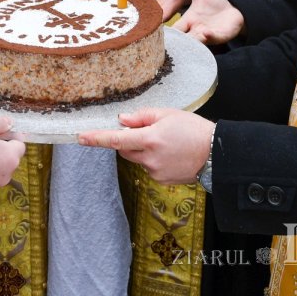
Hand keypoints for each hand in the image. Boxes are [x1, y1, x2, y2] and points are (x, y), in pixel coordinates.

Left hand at [78, 108, 212, 183]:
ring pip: (137, 159)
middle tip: (149, 131)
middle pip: (124, 149)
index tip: (80, 137)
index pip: (115, 139)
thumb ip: (141, 117)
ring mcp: (155, 172)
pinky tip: (171, 154)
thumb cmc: (193, 129)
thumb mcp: (168, 114)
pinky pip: (149, 168)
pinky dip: (154, 160)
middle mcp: (149, 159)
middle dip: (129, 140)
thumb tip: (122, 121)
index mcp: (149, 139)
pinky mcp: (161, 180)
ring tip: (167, 143)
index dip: (96, 139)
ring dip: (143, 150)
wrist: (216, 153)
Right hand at [157, 0, 244, 44]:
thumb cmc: (212, 3)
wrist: (232, 10)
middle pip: (181, 38)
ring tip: (184, 37)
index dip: (163, 29)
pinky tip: (205, 32)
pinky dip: (209, 36)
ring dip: (190, 40)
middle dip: (175, 40)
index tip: (154, 27)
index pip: (172, 28)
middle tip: (166, 42)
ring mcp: (206, 34)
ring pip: (195, 41)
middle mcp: (194, 29)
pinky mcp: (219, 35)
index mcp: (187, 19)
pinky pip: (213, 37)